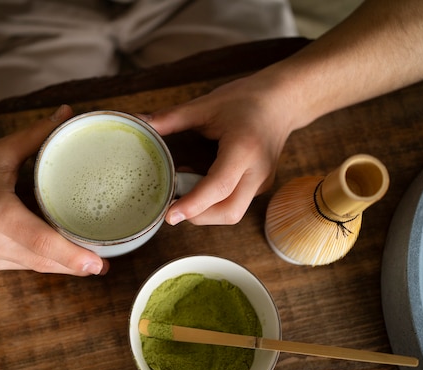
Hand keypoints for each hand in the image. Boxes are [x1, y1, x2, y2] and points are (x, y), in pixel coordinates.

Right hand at [0, 105, 107, 276]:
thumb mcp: (1, 152)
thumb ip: (37, 135)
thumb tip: (68, 113)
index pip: (42, 243)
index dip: (72, 257)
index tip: (98, 265)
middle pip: (43, 261)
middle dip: (73, 264)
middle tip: (101, 262)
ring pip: (31, 267)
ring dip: (54, 262)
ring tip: (79, 257)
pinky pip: (16, 267)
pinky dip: (31, 259)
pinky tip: (39, 249)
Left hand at [147, 75, 292, 224]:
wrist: (283, 100)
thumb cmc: (247, 100)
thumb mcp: (206, 105)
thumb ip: (171, 118)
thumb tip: (139, 123)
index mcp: (244, 149)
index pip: (219, 187)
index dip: (193, 204)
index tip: (170, 215)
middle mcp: (257, 171)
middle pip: (229, 212)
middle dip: (197, 216)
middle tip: (171, 204)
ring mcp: (262, 182)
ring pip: (232, 213)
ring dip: (204, 210)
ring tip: (184, 185)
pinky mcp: (260, 186)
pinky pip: (235, 203)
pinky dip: (213, 202)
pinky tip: (199, 179)